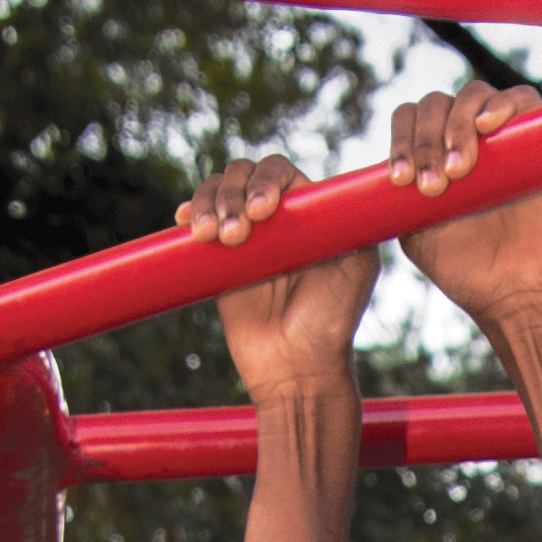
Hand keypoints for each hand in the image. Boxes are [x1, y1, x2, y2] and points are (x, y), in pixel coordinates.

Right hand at [178, 151, 375, 400]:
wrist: (294, 369)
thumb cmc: (331, 322)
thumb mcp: (356, 269)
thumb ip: (350, 224)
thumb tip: (336, 189)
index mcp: (309, 212)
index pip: (281, 172)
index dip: (267, 181)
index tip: (263, 211)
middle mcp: (276, 217)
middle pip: (243, 174)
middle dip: (232, 194)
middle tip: (236, 234)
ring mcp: (245, 235)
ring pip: (216, 190)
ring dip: (208, 203)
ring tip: (210, 237)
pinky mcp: (218, 258)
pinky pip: (196, 220)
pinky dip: (189, 213)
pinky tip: (185, 223)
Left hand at [391, 78, 541, 334]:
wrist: (519, 294)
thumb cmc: (466, 269)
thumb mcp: (415, 234)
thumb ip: (397, 199)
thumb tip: (375, 176)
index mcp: (431, 155)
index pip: (408, 120)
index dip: (401, 142)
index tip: (402, 180)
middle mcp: (464, 139)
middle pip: (435, 104)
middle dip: (427, 140)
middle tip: (436, 185)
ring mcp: (501, 136)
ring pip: (473, 95)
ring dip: (458, 125)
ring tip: (461, 168)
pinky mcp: (538, 138)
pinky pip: (521, 98)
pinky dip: (502, 103)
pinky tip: (488, 124)